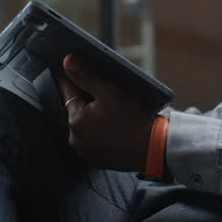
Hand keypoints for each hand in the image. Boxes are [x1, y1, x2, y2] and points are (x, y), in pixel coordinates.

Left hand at [56, 54, 154, 171]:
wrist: (154, 148)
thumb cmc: (134, 119)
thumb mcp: (110, 91)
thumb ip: (86, 76)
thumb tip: (67, 61)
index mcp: (76, 121)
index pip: (68, 93)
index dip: (73, 80)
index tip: (74, 71)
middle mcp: (76, 139)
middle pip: (77, 112)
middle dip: (86, 101)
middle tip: (103, 93)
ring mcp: (87, 152)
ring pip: (86, 127)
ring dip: (93, 118)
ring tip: (110, 111)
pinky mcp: (98, 160)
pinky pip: (94, 141)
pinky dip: (101, 133)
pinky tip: (114, 126)